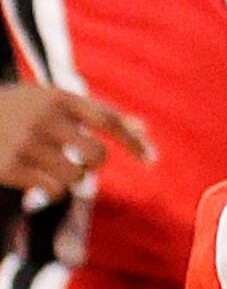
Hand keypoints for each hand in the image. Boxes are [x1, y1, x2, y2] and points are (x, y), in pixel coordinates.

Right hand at [0, 82, 154, 199]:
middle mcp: (45, 118)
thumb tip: (141, 127)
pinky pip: (51, 191)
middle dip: (94, 165)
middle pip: (96, 156)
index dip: (132, 140)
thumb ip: (94, 113)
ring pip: (74, 177)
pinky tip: (36, 180)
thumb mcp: (53, 101)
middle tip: (81, 163)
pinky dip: (50, 190)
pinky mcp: (9, 167)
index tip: (150, 158)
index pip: (108, 119)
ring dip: (70, 178)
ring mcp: (26, 143)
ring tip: (52, 169)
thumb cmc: (20, 110)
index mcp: (59, 98)